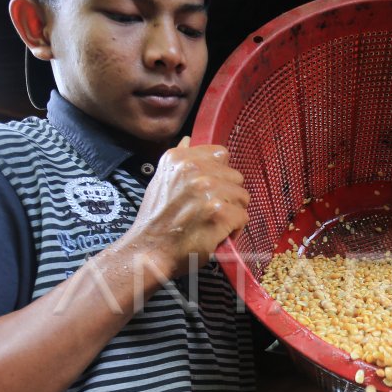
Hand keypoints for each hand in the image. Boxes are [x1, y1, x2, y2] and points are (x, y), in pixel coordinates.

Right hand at [120, 136, 249, 276]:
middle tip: (209, 212)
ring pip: (243, 197)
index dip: (220, 174)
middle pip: (236, 177)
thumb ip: (179, 161)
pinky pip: (243, 217)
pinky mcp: (219, 213)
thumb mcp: (160, 181)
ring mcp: (208, 191)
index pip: (221, 154)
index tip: (210, 190)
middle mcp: (194, 170)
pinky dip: (234, 230)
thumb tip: (189, 139)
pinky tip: (217, 235)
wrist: (148, 251)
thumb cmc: (156, 220)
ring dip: (232, 213)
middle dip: (228, 196)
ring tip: (213, 223)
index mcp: (179, 159)